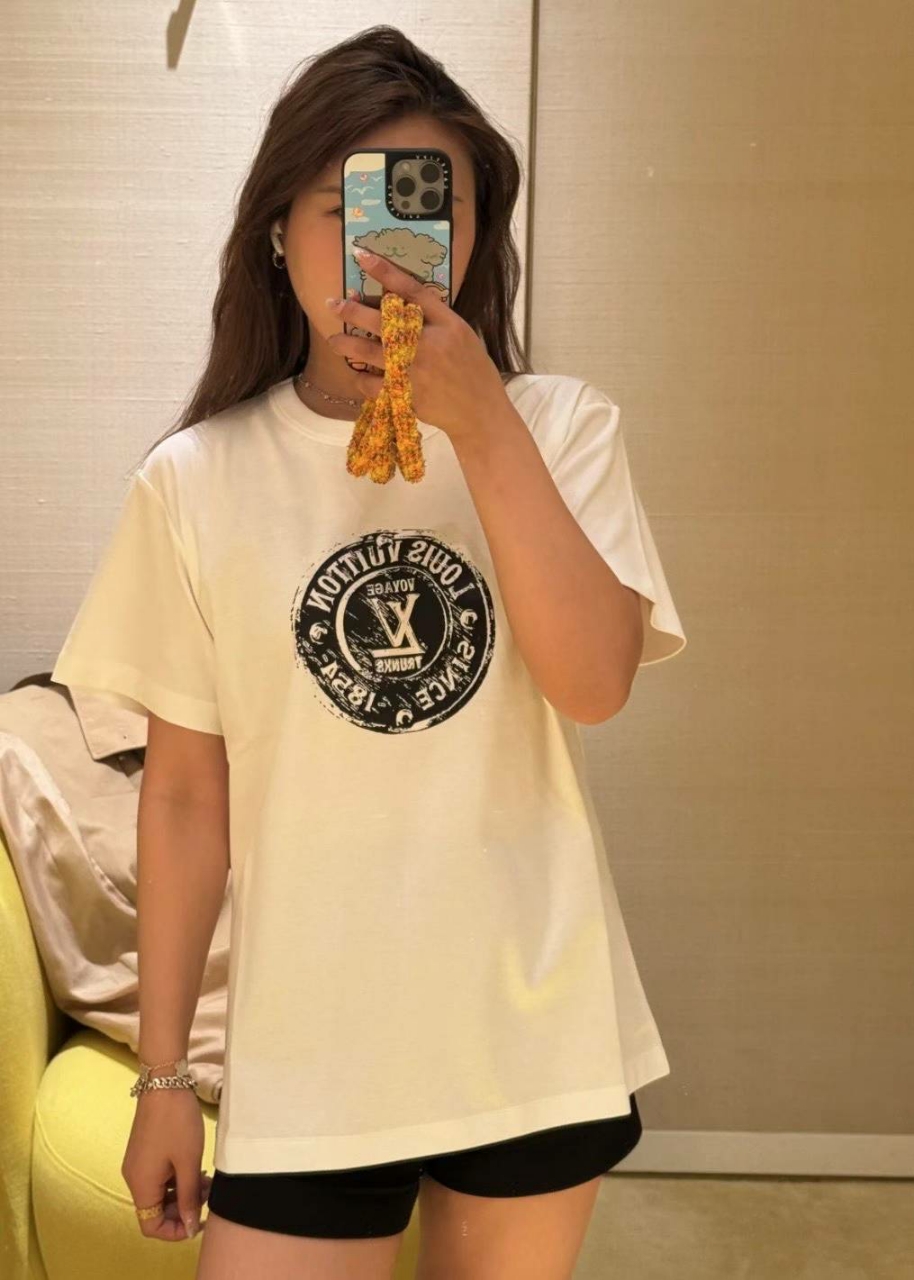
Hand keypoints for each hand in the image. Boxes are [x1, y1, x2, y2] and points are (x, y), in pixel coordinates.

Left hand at [325, 248, 508, 440]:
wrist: (479, 412)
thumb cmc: (472, 369)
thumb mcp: (461, 334)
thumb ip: (434, 316)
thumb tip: (399, 300)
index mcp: (446, 324)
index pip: (412, 289)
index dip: (385, 271)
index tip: (362, 255)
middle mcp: (428, 344)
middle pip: (381, 319)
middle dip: (351, 310)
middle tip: (333, 303)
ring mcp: (413, 371)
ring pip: (367, 351)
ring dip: (345, 343)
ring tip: (334, 340)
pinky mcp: (404, 395)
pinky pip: (370, 384)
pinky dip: (360, 378)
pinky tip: (357, 373)